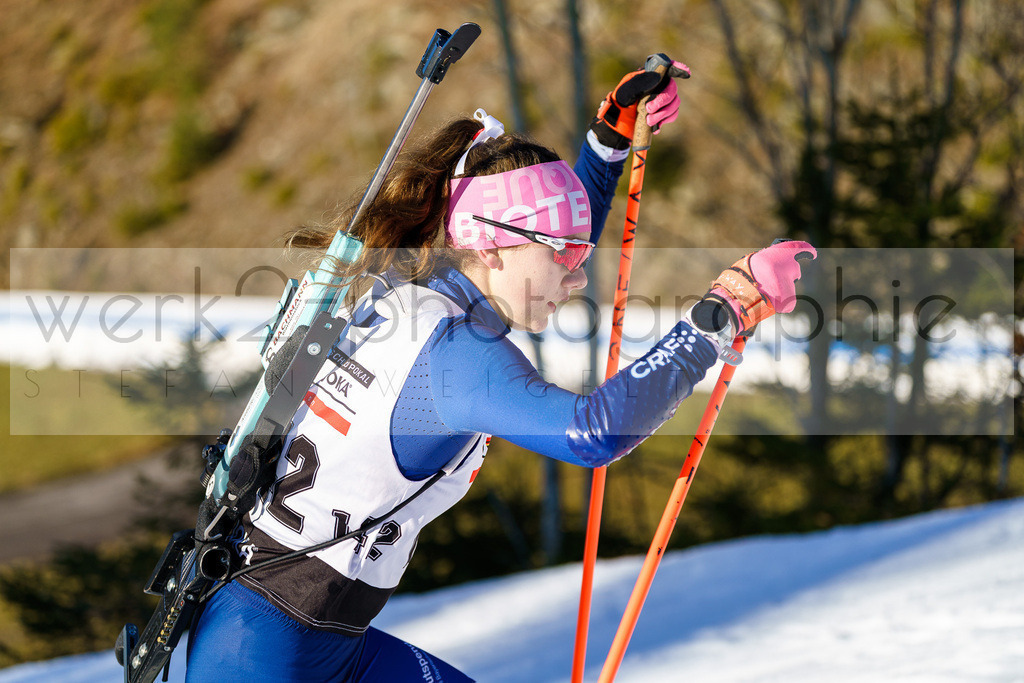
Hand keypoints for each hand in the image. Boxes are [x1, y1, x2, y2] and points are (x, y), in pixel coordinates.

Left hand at [590, 55, 690, 149]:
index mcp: (650, 76)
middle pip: (672, 88)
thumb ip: (639, 83)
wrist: (616, 123)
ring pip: (675, 103)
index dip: (678, 68)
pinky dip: (665, 121)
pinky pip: (673, 115)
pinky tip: (655, 127)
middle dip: (663, 101)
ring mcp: (662, 100)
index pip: (667, 67)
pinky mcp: (663, 113)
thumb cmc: (619, 103)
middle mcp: (658, 86)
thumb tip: (657, 77)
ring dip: (664, 113)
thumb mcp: (625, 92)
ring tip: (648, 121)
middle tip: (648, 109)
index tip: (686, 73)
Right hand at [692, 240, 816, 335]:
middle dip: (787, 275)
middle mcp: (786, 265)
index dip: (806, 249)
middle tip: (772, 280)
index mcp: (775, 253)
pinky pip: (787, 301)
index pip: (796, 247)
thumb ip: (765, 263)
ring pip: (789, 286)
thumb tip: (773, 269)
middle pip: (794, 269)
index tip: (812, 253)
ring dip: (780, 289)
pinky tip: (767, 303)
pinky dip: (779, 304)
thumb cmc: (739, 280)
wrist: (735, 297)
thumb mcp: (751, 264)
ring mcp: (788, 282)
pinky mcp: (788, 297)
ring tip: (763, 293)